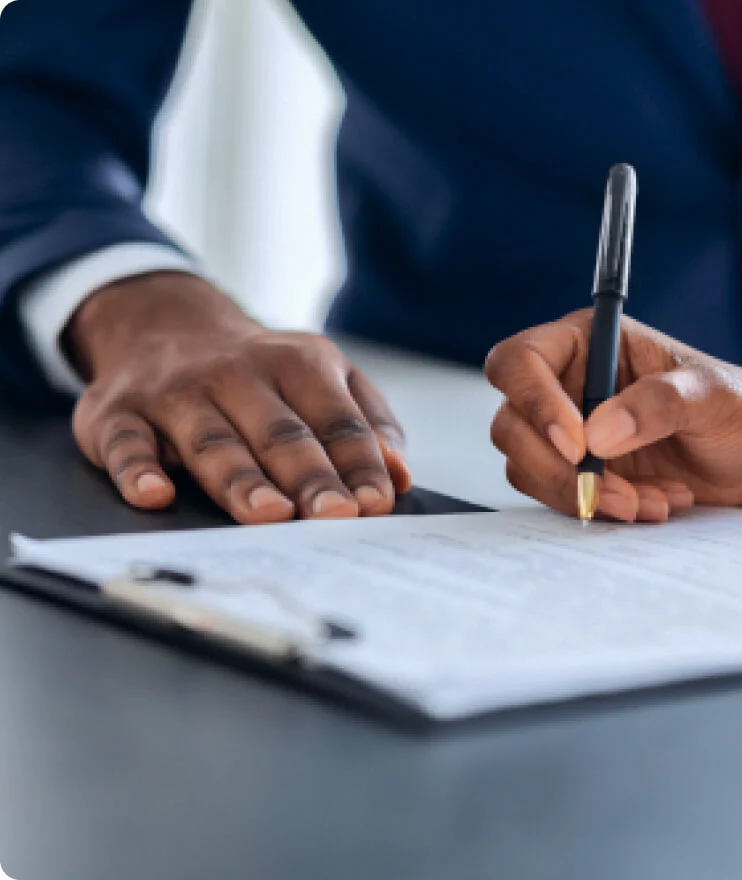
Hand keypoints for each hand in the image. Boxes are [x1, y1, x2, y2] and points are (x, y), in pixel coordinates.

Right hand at [67, 273, 410, 523]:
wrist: (163, 326)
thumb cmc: (261, 374)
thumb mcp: (323, 376)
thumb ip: (367, 421)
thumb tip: (399, 474)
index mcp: (298, 364)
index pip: (336, 419)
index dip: (358, 461)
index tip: (376, 502)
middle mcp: (237, 374)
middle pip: (280, 433)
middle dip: (309, 476)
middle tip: (333, 516)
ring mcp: (176, 393)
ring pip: (213, 442)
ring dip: (241, 479)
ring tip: (269, 514)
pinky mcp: (119, 413)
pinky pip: (127, 443)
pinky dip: (138, 470)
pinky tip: (156, 495)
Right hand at [485, 310, 741, 521]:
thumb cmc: (738, 407)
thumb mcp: (710, 396)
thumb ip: (658, 404)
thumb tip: (599, 434)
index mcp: (587, 342)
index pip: (520, 361)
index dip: (534, 401)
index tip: (578, 444)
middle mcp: (566, 384)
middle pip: (513, 424)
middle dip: (561, 468)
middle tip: (617, 491)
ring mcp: (567, 432)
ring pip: (530, 468)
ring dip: (587, 494)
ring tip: (652, 500)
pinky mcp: (578, 473)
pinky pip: (560, 497)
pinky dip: (602, 509)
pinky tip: (654, 503)